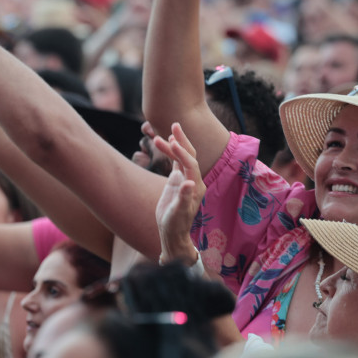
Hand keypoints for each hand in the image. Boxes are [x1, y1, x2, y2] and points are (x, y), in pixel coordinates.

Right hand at [155, 123, 205, 264]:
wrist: (172, 232)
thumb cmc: (176, 225)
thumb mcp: (179, 213)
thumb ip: (184, 198)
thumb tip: (189, 183)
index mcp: (197, 186)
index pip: (191, 164)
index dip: (183, 153)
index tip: (172, 142)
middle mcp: (193, 179)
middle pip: (190, 155)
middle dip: (183, 141)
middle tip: (175, 125)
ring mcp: (185, 178)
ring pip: (181, 157)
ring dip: (173, 145)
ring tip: (161, 134)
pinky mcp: (177, 180)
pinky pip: (174, 162)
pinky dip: (169, 152)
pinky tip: (162, 142)